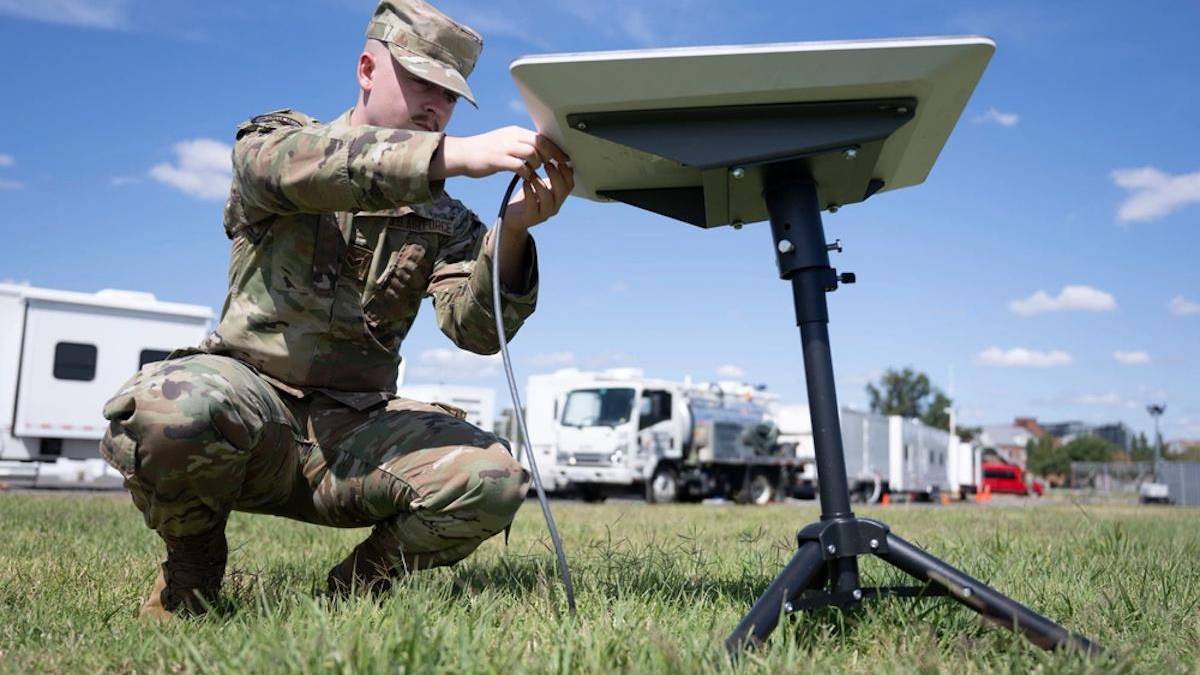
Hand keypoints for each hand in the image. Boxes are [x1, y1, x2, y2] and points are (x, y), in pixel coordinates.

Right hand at [432, 126, 568, 180]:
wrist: (462, 154)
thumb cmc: (484, 152)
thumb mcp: (504, 142)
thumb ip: (520, 144)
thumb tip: (537, 149)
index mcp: (515, 132)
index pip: (541, 137)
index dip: (555, 147)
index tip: (564, 158)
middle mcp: (511, 136)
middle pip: (540, 142)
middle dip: (553, 156)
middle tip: (559, 167)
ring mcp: (504, 147)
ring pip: (532, 153)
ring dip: (538, 164)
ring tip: (537, 172)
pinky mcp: (498, 160)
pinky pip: (520, 166)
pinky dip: (527, 173)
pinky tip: (527, 179)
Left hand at [500, 159, 574, 232]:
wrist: (513, 218)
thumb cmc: (527, 198)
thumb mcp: (542, 185)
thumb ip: (551, 175)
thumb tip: (559, 155)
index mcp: (558, 197)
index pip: (570, 185)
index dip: (566, 172)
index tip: (557, 159)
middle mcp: (554, 206)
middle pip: (562, 191)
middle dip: (555, 175)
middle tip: (546, 163)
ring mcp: (543, 214)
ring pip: (547, 198)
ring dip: (540, 183)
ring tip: (532, 173)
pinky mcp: (530, 218)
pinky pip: (532, 205)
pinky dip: (529, 192)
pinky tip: (524, 182)